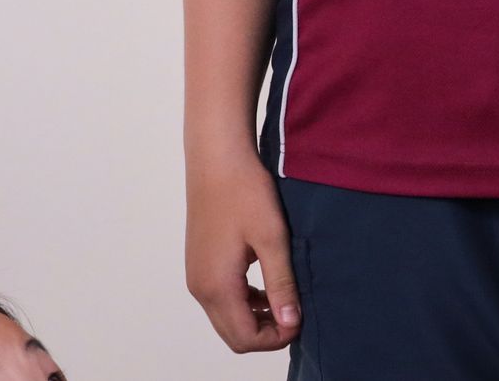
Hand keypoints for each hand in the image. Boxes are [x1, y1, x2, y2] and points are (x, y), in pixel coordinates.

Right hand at [185, 144, 301, 352]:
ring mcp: (197, 276)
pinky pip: (221, 299)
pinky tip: (267, 283)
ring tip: (285, 298)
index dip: (276, 338)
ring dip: (255, 318)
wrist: (217, 159)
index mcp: (217, 286)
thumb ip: (281, 284)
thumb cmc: (245, 193)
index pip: (245, 338)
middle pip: (233, 335)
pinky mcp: (199, 264)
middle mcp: (200, 288)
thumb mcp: (272, 238)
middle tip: (295, 313)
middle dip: (265, 333)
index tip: (301, 320)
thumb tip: (291, 323)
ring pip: (226, 318)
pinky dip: (244, 302)